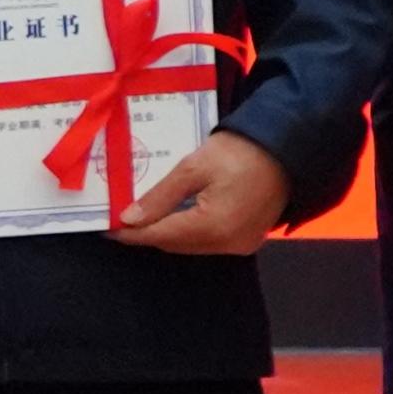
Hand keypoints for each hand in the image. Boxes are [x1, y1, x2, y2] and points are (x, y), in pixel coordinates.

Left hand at [111, 129, 297, 258]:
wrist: (286, 147)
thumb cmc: (239, 151)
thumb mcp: (193, 167)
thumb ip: (160, 196)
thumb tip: (130, 219)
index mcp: (214, 226)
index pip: (160, 235)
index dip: (131, 233)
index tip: (106, 228)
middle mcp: (228, 244)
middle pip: (176, 244)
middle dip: (148, 232)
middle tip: (122, 217)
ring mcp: (241, 245)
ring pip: (192, 245)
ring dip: (168, 232)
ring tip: (145, 214)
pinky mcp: (249, 240)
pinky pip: (209, 241)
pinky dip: (190, 230)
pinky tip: (175, 214)